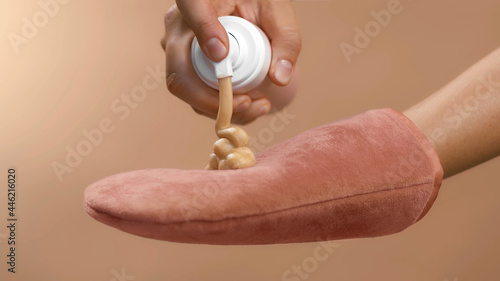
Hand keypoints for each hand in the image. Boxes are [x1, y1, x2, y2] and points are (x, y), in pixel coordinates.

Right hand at [161, 0, 301, 123]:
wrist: (245, 11)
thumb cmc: (259, 6)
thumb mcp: (278, 13)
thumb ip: (287, 39)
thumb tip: (280, 78)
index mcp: (198, 0)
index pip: (192, 9)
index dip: (204, 33)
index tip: (222, 54)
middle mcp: (178, 26)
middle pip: (181, 72)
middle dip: (214, 99)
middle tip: (248, 103)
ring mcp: (177, 51)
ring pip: (186, 90)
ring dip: (220, 108)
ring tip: (258, 105)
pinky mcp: (184, 70)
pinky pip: (194, 96)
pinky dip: (220, 107)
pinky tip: (247, 105)